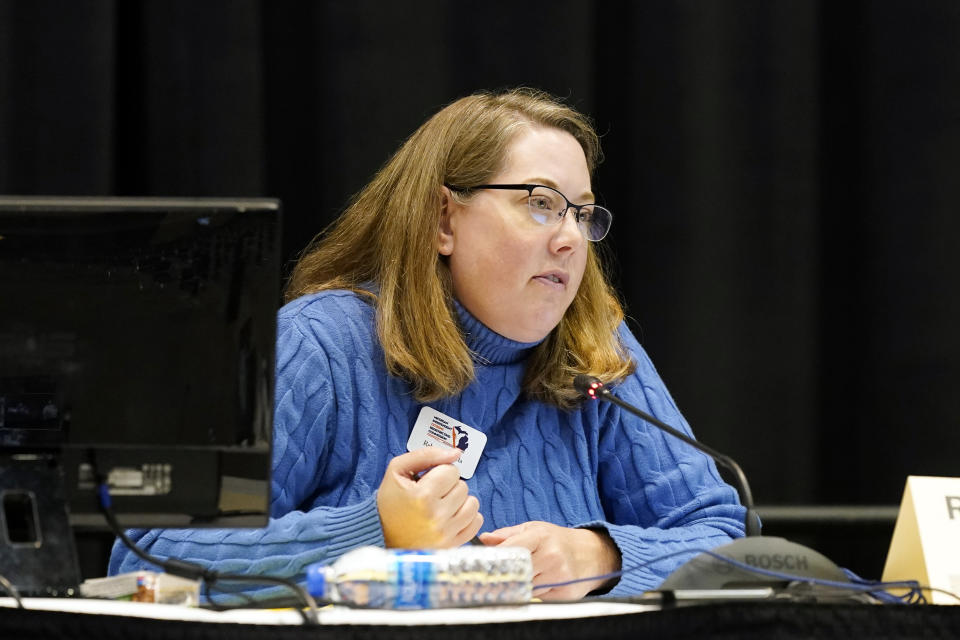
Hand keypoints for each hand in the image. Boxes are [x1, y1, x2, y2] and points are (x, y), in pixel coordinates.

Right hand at [377, 447, 482, 547]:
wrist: (379, 533)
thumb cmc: (389, 500)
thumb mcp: (398, 469)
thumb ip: (427, 455)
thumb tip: (456, 453)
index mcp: (422, 496)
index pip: (451, 471)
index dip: (440, 472)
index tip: (428, 480)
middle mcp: (436, 517)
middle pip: (463, 487)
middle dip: (449, 487)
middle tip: (432, 494)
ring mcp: (445, 534)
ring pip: (472, 504)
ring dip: (460, 501)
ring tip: (442, 504)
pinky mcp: (451, 545)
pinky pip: (476, 522)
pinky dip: (467, 516)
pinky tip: (451, 515)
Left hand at [480, 521, 620, 599]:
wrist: (591, 554)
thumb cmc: (558, 540)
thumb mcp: (534, 529)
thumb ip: (507, 535)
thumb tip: (484, 539)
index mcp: (540, 537)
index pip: (510, 550)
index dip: (495, 559)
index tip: (484, 564)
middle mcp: (551, 556)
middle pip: (516, 572)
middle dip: (506, 574)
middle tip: (498, 574)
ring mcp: (559, 576)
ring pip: (526, 587)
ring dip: (521, 584)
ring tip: (525, 574)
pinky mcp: (564, 593)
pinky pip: (538, 597)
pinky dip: (534, 591)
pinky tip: (540, 581)